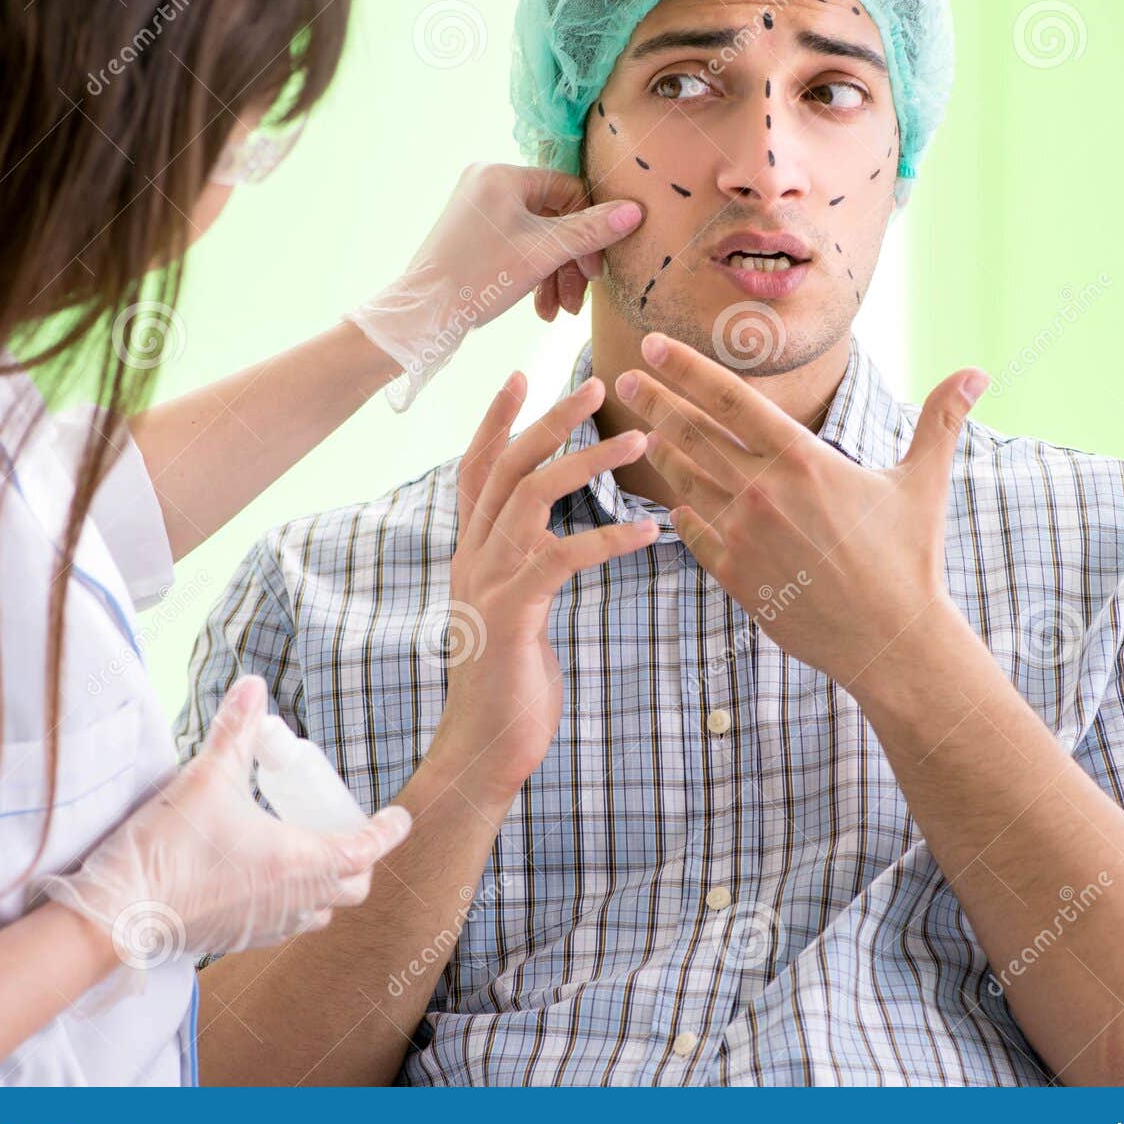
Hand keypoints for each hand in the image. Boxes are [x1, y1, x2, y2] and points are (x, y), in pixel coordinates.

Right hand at [40, 676, 410, 988]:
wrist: (117, 913)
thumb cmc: (167, 847)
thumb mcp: (205, 777)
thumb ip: (235, 730)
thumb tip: (254, 686)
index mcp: (297, 861)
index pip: (365, 850)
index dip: (388, 832)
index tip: (399, 817)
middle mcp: (291, 900)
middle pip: (352, 885)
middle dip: (360, 859)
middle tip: (349, 829)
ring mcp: (266, 925)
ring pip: (321, 910)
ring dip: (328, 884)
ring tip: (312, 850)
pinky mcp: (238, 938)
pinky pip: (287, 924)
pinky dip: (296, 902)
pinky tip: (269, 878)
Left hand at [346, 163, 642, 409]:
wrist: (422, 315)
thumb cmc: (479, 277)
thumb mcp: (543, 254)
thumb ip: (591, 231)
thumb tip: (635, 211)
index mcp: (502, 174)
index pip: (568, 191)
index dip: (589, 231)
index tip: (595, 271)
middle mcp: (487, 183)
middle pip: (552, 218)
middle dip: (569, 263)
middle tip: (579, 299)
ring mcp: (477, 209)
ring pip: (535, 238)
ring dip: (553, 275)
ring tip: (560, 312)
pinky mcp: (471, 235)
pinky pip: (515, 247)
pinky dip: (532, 275)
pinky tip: (540, 307)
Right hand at [425, 372, 657, 804]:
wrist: (487, 747)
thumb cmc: (513, 684)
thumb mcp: (515, 611)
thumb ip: (525, 570)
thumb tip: (549, 543)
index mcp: (472, 552)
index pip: (477, 469)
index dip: (495, 420)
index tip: (522, 375)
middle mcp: (472, 557)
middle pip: (506, 466)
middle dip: (550, 420)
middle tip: (596, 386)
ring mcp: (488, 582)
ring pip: (532, 496)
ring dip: (588, 463)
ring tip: (639, 443)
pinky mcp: (513, 612)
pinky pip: (563, 557)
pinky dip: (609, 538)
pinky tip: (651, 532)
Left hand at [615, 332, 988, 695]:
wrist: (890, 641)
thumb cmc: (909, 559)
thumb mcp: (923, 483)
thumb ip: (940, 422)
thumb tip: (979, 372)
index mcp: (802, 459)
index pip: (728, 398)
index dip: (685, 368)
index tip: (652, 346)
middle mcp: (763, 491)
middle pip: (692, 433)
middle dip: (655, 401)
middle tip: (624, 378)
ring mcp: (742, 535)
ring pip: (686, 481)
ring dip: (662, 453)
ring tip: (644, 431)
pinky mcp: (734, 575)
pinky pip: (694, 533)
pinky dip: (682, 511)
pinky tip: (675, 500)